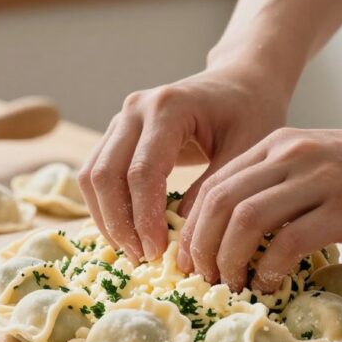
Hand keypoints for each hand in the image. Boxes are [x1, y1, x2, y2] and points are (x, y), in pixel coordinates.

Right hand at [78, 67, 289, 262]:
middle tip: (143, 258)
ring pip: (92, 176)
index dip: (145, 217)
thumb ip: (213, 190)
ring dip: (107, 218)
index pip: (142, 171)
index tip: (158, 252)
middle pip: (105, 174)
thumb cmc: (250, 113)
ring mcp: (121, 119)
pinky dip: (106, 207)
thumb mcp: (245, 151)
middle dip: (120, 223)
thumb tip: (181, 235)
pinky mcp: (117, 133)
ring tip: (134, 251)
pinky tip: (128, 233)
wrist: (240, 83)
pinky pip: (96, 174)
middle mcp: (135, 109)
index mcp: (168, 107)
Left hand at [179, 123, 341, 292]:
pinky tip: (270, 283)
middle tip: (202, 279)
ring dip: (228, 259)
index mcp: (279, 145)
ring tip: (231, 285)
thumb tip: (242, 232)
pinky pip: (290, 240)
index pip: (215, 185)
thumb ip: (281, 185)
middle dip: (201, 247)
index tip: (190, 260)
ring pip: (246, 219)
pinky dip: (270, 267)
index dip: (193, 227)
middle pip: (220, 202)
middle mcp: (292, 156)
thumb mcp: (318, 163)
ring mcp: (319, 180)